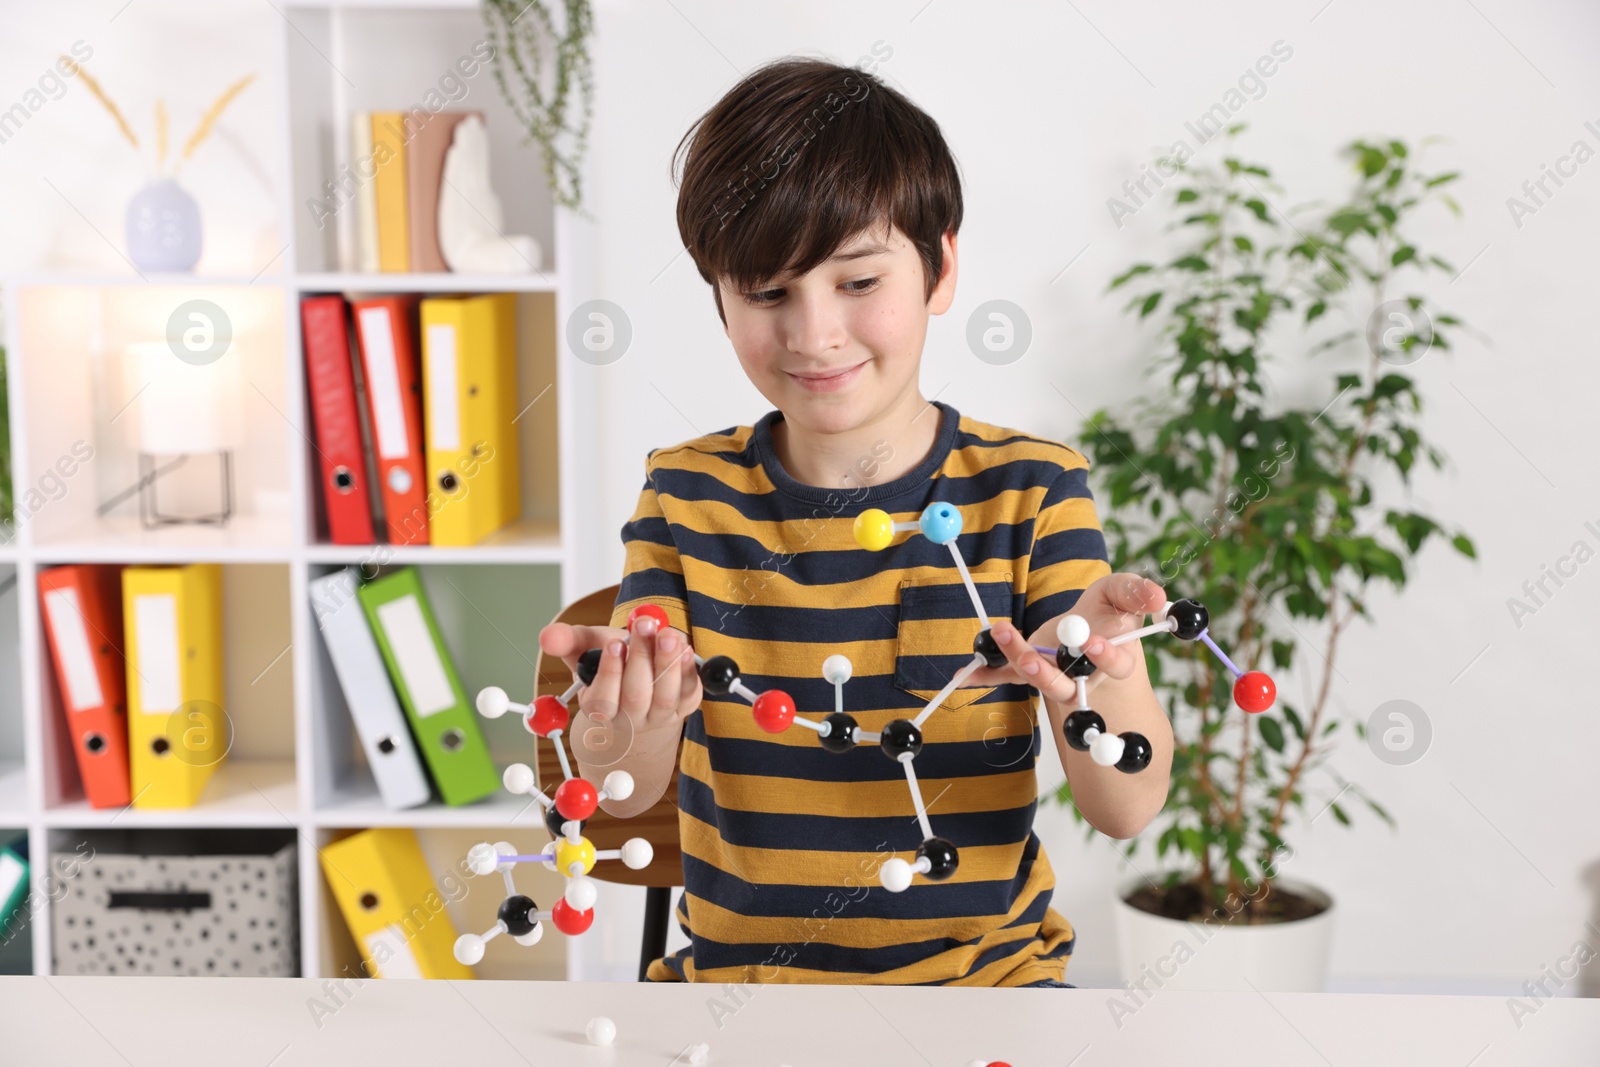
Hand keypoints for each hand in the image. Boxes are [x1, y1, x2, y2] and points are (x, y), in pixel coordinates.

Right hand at [537, 617, 702, 730]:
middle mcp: (630, 717)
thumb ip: (567, 641)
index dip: (609, 672)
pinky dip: (689, 671)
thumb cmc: (610, 661)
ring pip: (664, 697)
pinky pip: (689, 693)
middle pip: (636, 696)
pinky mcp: (685, 705)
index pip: (602, 699)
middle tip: (645, 625)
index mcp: (600, 706)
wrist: (641, 679)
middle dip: (641, 658)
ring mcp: (659, 715)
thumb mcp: (586, 648)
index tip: (615, 643)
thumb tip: (546, 636)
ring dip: (668, 664)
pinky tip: (685, 649)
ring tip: (668, 634)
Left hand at [965, 574, 1167, 700]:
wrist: (1090, 633)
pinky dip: (987, 676)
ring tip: (1002, 635)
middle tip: (1031, 656)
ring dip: (1019, 660)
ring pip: (1039, 681)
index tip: (1093, 643)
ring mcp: (1056, 678)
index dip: (1105, 657)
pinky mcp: (1030, 672)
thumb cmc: (1111, 614)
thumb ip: (1138, 593)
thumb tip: (1160, 598)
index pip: (1115, 665)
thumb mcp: (1123, 594)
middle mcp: (1084, 678)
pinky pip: (1008, 678)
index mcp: (1114, 660)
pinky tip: (965, 675)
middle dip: (1048, 673)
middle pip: (1067, 684)